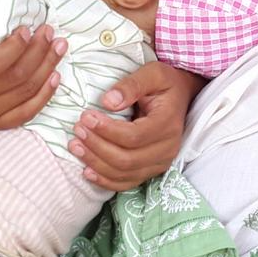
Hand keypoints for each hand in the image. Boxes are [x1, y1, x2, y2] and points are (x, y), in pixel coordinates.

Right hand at [0, 24, 65, 128]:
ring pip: (22, 94)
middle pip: (13, 78)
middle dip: (39, 53)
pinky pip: (23, 115)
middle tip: (52, 34)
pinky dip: (43, 96)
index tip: (30, 28)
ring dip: (46, 69)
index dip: (16, 47)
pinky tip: (55, 76)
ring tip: (58, 48)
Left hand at [70, 62, 205, 191]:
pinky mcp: (153, 170)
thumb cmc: (164, 84)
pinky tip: (87, 171)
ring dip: (96, 163)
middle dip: (97, 147)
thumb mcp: (152, 73)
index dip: (106, 130)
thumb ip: (131, 85)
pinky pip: (127, 183)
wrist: (181, 97)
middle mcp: (168, 147)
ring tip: (75, 146)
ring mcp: (161, 162)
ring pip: (124, 173)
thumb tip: (107, 102)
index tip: (85, 117)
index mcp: (168, 123)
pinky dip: (105, 180)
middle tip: (77, 130)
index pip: (134, 136)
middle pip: (126, 159)